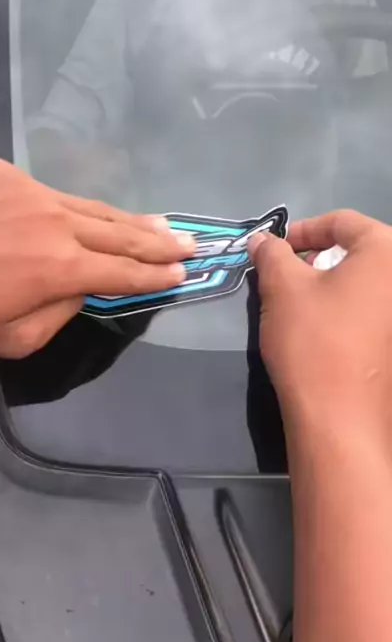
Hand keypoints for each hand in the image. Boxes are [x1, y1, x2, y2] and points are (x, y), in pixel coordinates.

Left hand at [0, 159, 193, 357]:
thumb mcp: (12, 338)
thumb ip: (61, 312)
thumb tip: (84, 287)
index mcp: (59, 267)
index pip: (123, 271)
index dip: (156, 275)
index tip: (183, 273)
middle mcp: (55, 221)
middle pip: (120, 232)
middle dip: (158, 242)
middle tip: (191, 243)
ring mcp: (31, 191)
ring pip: (91, 207)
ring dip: (128, 219)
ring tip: (162, 223)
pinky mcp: (5, 173)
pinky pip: (50, 193)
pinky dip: (73, 208)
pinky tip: (86, 214)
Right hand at [248, 210, 391, 443]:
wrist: (340, 420)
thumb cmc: (313, 341)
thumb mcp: (282, 288)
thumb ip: (272, 254)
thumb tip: (263, 240)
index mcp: (388, 252)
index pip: (343, 221)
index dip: (303, 230)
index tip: (275, 249)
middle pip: (361, 250)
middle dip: (320, 258)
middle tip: (288, 276)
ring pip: (369, 282)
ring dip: (335, 284)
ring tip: (302, 305)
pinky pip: (377, 310)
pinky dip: (351, 309)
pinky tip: (326, 330)